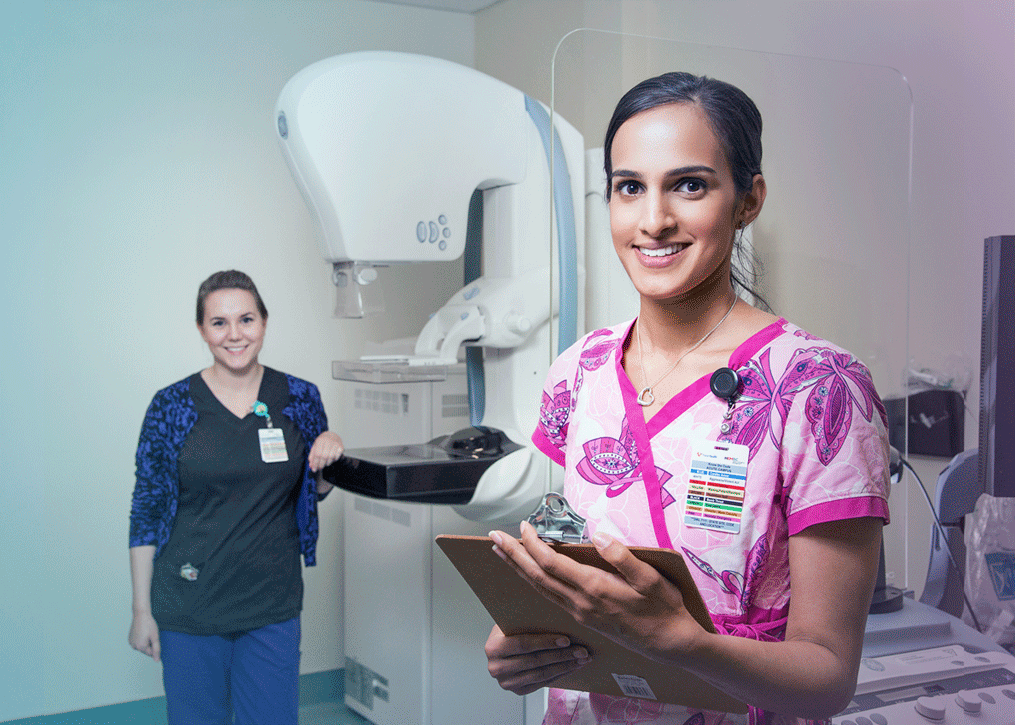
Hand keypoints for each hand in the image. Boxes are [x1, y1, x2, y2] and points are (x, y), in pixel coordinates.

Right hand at [129, 611, 160, 661]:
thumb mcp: (155, 637)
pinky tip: (142, 632)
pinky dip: (141, 639)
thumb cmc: (149, 624)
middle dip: (150, 644)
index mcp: (141, 647)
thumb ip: (156, 650)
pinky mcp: (129, 639)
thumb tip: (157, 660)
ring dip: (145, 642)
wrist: (140, 614)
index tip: (154, 637)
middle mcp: (134, 647)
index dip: (155, 645)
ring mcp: (131, 643)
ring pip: (141, 647)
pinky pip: (137, 643)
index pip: (151, 653)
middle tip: (150, 634)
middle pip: (146, 650)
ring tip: (146, 632)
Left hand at [308, 431, 343, 472]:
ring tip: (324, 463)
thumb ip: (312, 456)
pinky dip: (333, 460)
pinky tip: (330, 459)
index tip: (314, 469)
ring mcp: (336, 443)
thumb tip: (311, 466)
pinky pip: (337, 457)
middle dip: (321, 464)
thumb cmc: (322, 442)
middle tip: (319, 468)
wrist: (332, 435)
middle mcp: (328, 441)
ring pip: (331, 457)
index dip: (315, 463)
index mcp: (320, 440)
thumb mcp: (315, 446)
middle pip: (324, 456)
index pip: (317, 454)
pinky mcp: (341, 446)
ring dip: (327, 463)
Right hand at [485, 624, 589, 694]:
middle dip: (562, 656)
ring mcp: (507, 682)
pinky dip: (560, 674)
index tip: (567, 640)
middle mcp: (496, 668)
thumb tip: (559, 616)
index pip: (524, 645)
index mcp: (493, 647)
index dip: (546, 642)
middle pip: (535, 662)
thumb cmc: (511, 629)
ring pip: (542, 674)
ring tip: (582, 659)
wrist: (502, 646)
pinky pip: (543, 683)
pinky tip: (573, 666)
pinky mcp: (517, 691)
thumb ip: (528, 620)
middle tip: (582, 650)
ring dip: (565, 666)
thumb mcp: (514, 621)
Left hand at [489, 521, 704, 664]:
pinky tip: (530, 575)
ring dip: (519, 568)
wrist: (671, 644)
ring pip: (540, 588)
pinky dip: (534, 581)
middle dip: (513, 555)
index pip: (552, 562)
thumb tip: (600, 536)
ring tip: (502, 553)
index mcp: (594, 588)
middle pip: (537, 576)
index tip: (522, 526)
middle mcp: (580, 602)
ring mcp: (580, 613)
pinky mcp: (584, 618)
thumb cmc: (664, 609)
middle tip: (494, 537)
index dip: (533, 544)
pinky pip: (550, 597)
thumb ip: (624, 557)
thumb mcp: (652, 579)